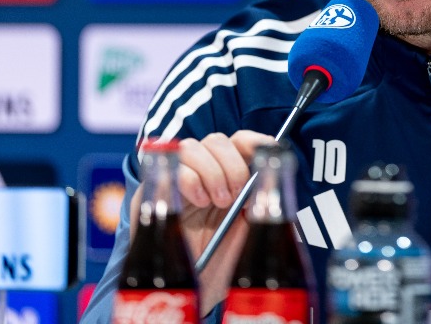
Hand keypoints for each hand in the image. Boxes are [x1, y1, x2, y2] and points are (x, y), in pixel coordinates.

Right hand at [129, 130, 275, 316]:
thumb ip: (266, 203)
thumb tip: (276, 178)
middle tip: (237, 196)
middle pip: (217, 140)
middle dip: (233, 165)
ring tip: (218, 202)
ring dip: (212, 171)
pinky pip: (172, 167)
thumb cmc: (223, 262)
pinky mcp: (155, 192)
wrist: (193, 291)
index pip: (239, 141)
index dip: (253, 140)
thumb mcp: (253, 231)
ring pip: (193, 147)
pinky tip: (199, 201)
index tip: (265, 152)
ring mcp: (178, 181)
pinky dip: (191, 179)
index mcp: (230, 178)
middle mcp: (204, 175)